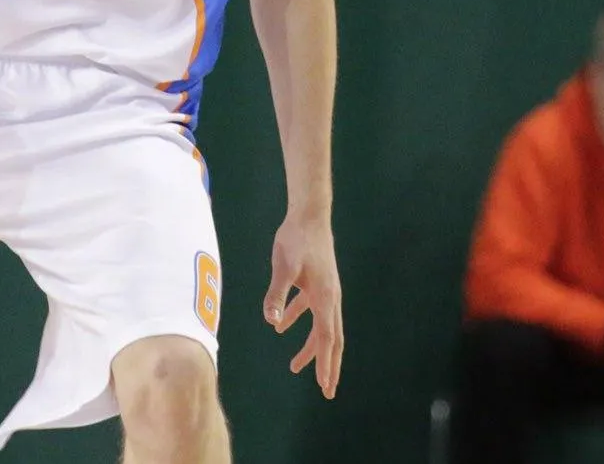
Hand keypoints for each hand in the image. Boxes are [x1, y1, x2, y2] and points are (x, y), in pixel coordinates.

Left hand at [264, 210, 343, 397]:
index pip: (327, 339)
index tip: (326, 386)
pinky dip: (298, 320)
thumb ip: (277, 294)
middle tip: (327, 390)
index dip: (326, 364)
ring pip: (321, 326)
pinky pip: (310, 309)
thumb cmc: (296, 239)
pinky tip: (280, 327)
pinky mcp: (316, 282)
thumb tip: (271, 321)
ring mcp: (325, 290)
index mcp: (325, 298)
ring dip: (311, 347)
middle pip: (331, 339)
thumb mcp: (284, 267)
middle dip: (328, 365)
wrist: (308, 214)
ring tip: (295, 366)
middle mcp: (330, 298)